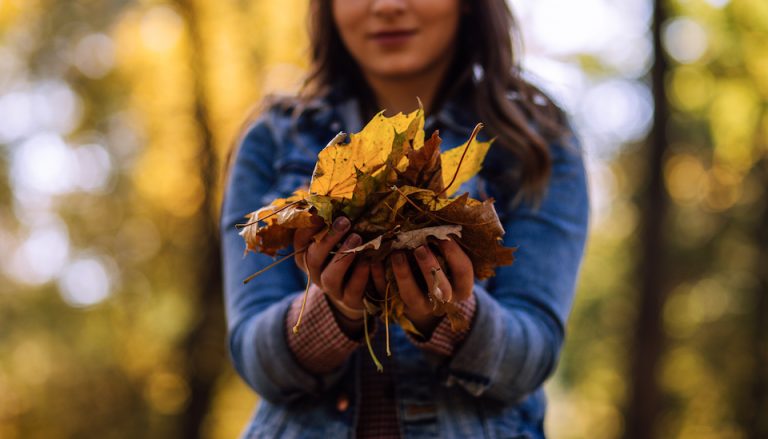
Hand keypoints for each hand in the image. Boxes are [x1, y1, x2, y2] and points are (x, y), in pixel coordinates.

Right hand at [293, 217, 369, 332]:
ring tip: (358, 238)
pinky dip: (362, 274)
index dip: (308, 227)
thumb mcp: (338, 238)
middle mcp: (316, 274)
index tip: (319, 211)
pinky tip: (371, 259)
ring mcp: (332, 289)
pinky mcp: (350, 300)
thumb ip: (332, 220)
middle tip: (345, 221)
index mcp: (308, 257)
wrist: (360, 291)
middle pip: (313, 258)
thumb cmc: (346, 254)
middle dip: (328, 239)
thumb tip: (327, 191)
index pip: (300, 241)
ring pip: (331, 276)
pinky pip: (353, 290)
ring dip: (343, 257)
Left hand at [384, 238, 473, 335]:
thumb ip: (445, 247)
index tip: (444, 236)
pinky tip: (375, 262)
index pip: (463, 271)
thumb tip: (437, 220)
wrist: (426, 301)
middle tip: (419, 247)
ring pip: (412, 295)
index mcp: (461, 288)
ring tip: (396, 254)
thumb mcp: (450, 262)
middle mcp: (443, 301)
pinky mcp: (398, 308)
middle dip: (429, 266)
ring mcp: (420, 307)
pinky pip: (387, 296)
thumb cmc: (441, 270)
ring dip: (403, 274)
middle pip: (439, 287)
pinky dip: (379, 279)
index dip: (455, 254)